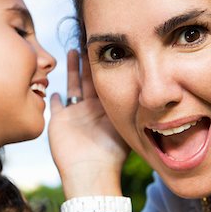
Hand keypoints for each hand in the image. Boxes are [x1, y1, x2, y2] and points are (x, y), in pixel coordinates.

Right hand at [48, 50, 129, 197]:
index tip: (107, 46)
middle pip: (89, 79)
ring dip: (72, 70)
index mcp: (107, 108)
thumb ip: (134, 108)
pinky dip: (55, 99)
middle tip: (88, 39)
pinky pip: (56, 107)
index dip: (106, 64)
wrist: (91, 172)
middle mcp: (92, 110)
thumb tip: (156, 92)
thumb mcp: (127, 126)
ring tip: (72, 50)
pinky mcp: (59, 123)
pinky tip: (54, 89)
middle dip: (88, 61)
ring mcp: (75, 116)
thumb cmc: (111, 152)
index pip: (106, 80)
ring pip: (73, 86)